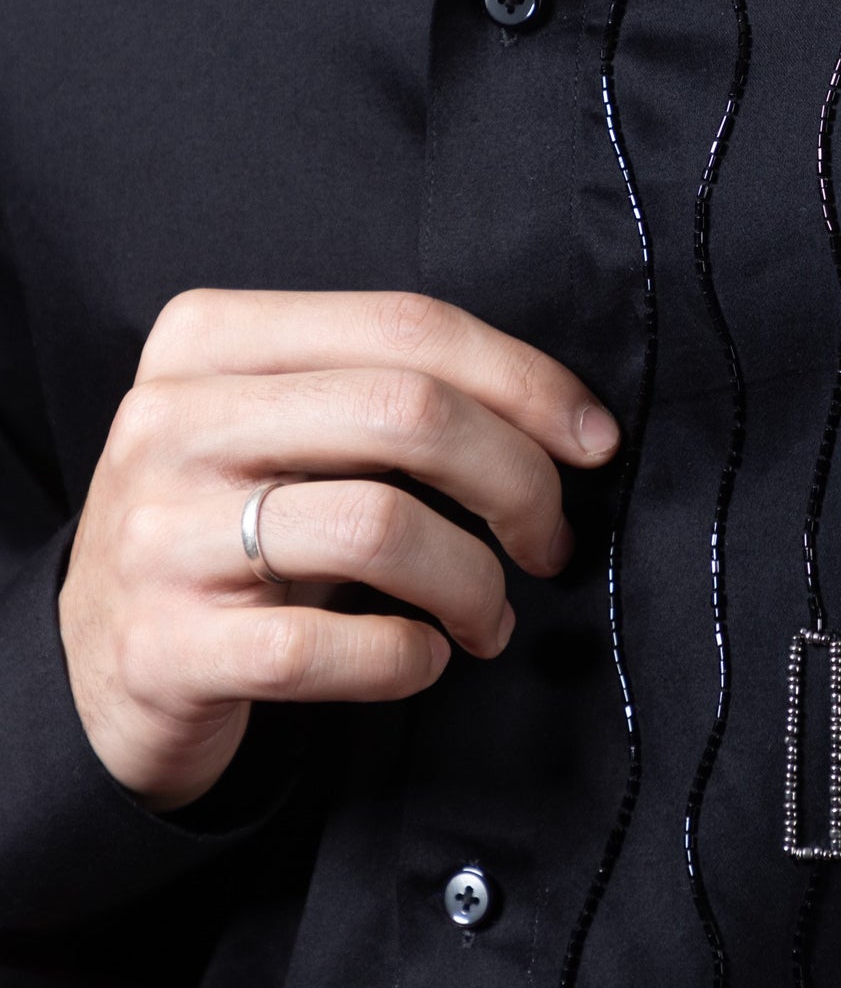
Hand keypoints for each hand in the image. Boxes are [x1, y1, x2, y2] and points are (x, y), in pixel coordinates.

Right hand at [59, 290, 621, 813]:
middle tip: (550, 540)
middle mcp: (170, 421)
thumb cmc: (232, 528)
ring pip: (380, 527)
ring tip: (488, 615)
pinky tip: (422, 658)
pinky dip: (409, 659)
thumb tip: (564, 420)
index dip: (527, 381)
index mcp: (209, 338)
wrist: (100, 661)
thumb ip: (389, 394)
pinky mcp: (164, 647)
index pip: (408, 326)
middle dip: (518, 481)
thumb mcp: (286, 431)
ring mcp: (157, 535)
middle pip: (408, 413)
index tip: (592, 440)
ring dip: (475, 583)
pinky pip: (331, 647)